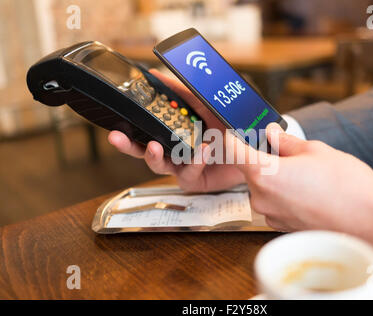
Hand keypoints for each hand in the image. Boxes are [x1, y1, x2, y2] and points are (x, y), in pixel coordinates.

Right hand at [108, 69, 244, 191]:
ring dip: (154, 156)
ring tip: (153, 146)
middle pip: (144, 151)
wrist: (251, 144)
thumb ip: (180, 91)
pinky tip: (202, 151)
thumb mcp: (203, 103)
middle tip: (117, 138)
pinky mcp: (196, 180)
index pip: (145, 131)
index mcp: (172, 131)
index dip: (129, 129)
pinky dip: (193, 162)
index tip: (117, 124)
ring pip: (160, 166)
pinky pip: (187, 174)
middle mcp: (174, 150)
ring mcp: (183, 166)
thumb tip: (156, 75)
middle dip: (128, 146)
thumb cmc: (227, 125)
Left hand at [231, 123, 372, 268]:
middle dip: (265, 160)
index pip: (234, 150)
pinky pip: (275, 205)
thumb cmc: (345, 184)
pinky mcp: (282, 227)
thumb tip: (271, 134)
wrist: (370, 220)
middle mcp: (261, 197)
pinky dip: (284, 196)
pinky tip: (308, 193)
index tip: (236, 133)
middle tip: (289, 154)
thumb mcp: (314, 150)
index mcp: (263, 173)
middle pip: (251, 171)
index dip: (234, 138)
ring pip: (264, 189)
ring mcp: (271, 215)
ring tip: (305, 176)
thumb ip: (286, 142)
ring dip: (276, 180)